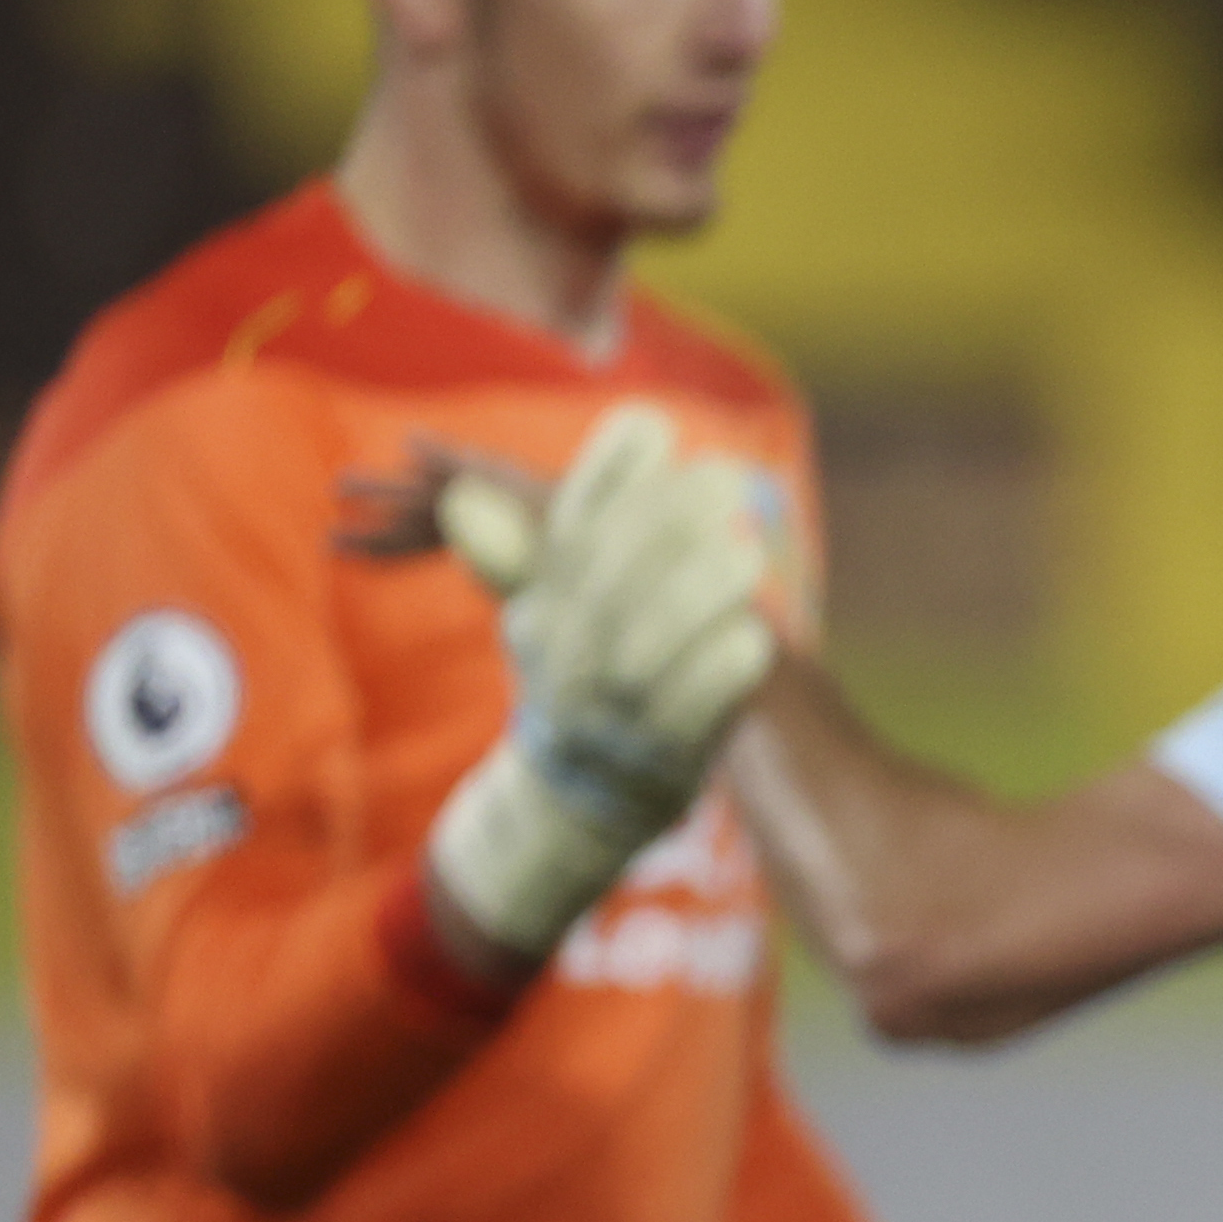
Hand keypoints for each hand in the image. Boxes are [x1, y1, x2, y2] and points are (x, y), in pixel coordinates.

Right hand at [419, 402, 786, 954]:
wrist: (574, 800)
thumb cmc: (581, 679)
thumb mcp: (546, 616)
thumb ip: (526, 553)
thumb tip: (465, 493)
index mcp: (544, 606)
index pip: (566, 527)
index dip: (603, 474)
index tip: (650, 421)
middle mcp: (567, 654)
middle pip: (606, 578)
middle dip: (661, 522)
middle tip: (722, 475)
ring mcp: (610, 709)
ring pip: (645, 646)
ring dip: (695, 594)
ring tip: (749, 550)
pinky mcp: (661, 756)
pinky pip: (688, 714)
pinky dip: (718, 675)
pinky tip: (757, 635)